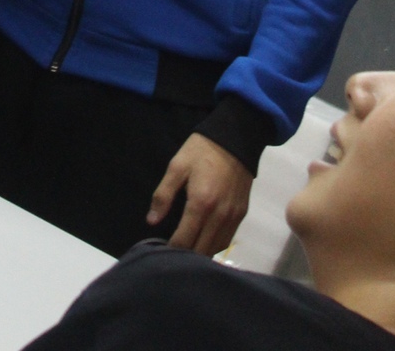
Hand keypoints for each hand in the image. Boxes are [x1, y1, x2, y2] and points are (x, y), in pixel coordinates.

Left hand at [147, 133, 253, 254]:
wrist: (236, 138)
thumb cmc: (201, 151)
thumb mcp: (177, 166)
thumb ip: (164, 195)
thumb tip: (152, 221)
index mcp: (201, 204)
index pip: (184, 239)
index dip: (172, 249)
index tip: (161, 252)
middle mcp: (219, 216)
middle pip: (202, 250)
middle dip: (186, 256)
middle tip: (173, 254)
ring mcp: (232, 217)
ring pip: (216, 248)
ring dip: (201, 254)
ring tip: (187, 251)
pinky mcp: (242, 214)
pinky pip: (228, 239)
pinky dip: (215, 245)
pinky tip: (205, 241)